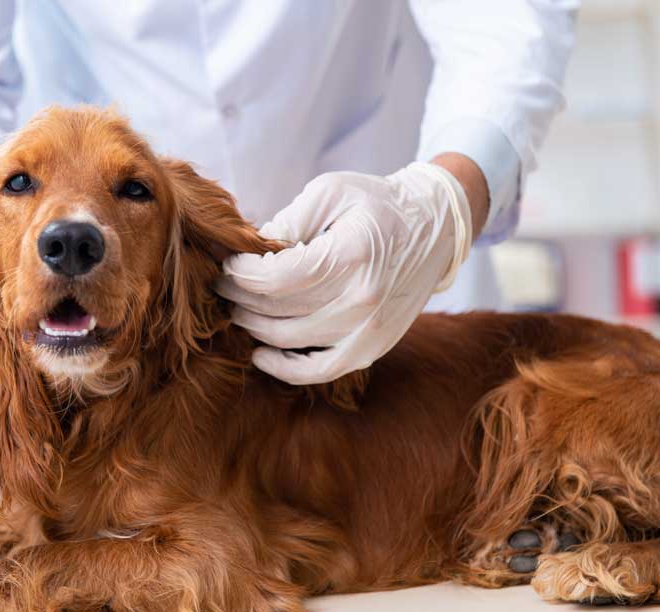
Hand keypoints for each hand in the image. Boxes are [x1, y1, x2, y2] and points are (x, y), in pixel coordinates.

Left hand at [217, 162, 473, 384]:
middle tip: (223, 285)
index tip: (227, 264)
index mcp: (351, 256)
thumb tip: (247, 253)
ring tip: (239, 308)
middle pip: (277, 310)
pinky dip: (283, 368)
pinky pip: (319, 372)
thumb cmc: (377, 204)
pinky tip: (260, 353)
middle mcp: (362, 299)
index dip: (239, 274)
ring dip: (254, 326)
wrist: (436, 228)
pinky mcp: (373, 348)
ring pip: (289, 341)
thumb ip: (287, 221)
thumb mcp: (331, 192)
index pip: (274, 279)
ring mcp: (369, 330)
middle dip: (239, 297)